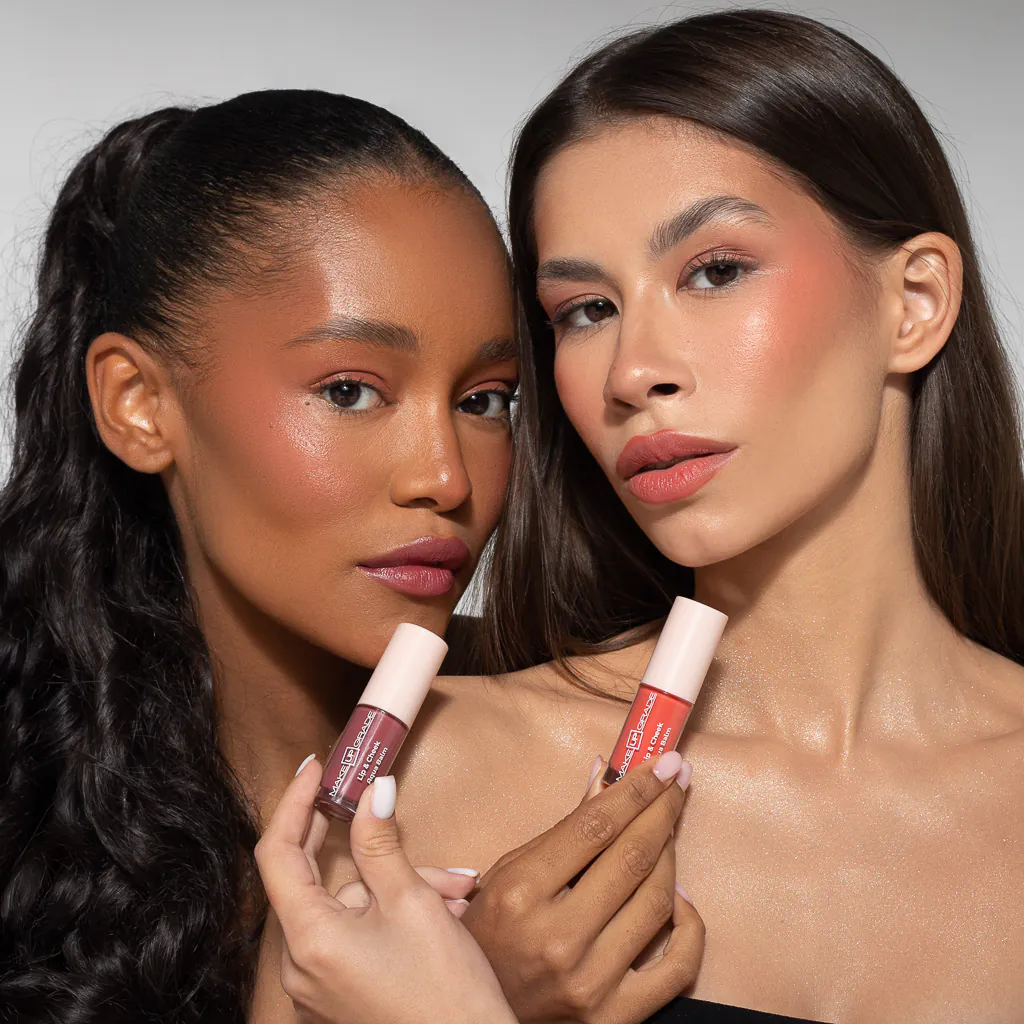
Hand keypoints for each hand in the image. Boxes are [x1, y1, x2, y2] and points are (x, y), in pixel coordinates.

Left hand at [255, 758, 516, 1023]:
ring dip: (396, 885)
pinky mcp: (340, 996)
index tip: (316, 769)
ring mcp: (319, 986)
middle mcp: (301, 966)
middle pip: (317, 880)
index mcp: (309, 939)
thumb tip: (372, 790)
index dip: (293, 803)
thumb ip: (381, 842)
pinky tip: (443, 911)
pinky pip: (357, 935)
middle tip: (380, 805)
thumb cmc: (444, 994)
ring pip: (349, 907)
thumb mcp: (412, 903)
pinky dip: (392, 915)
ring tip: (452, 888)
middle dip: (365, 845)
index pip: (276, 853)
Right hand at [461, 751, 703, 1022]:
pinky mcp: (615, 1016)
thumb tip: (604, 776)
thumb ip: (561, 830)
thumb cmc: (488, 937)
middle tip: (677, 780)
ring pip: (657, 902)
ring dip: (671, 856)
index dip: (635, 789)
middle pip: (632, 858)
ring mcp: (590, 982)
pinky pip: (677, 966)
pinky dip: (688, 925)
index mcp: (521, 893)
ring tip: (667, 830)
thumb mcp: (508, 874)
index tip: (662, 763)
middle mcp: (557, 939)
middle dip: (662, 809)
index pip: (595, 827)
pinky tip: (679, 898)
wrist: (474, 1016)